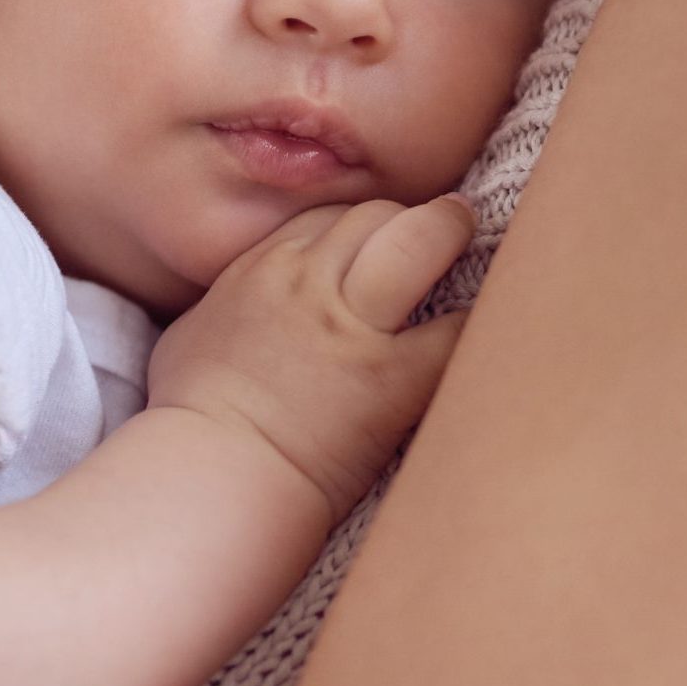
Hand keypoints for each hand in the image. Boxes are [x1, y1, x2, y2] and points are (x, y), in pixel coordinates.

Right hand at [146, 196, 476, 519]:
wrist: (213, 470)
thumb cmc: (191, 414)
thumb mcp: (191, 334)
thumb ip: (225, 303)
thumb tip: (234, 306)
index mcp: (263, 269)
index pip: (326, 216)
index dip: (359, 226)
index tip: (378, 242)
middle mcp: (310, 281)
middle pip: (376, 215)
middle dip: (409, 220)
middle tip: (441, 229)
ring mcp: (353, 325)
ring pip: (419, 240)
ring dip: (450, 234)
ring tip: (470, 240)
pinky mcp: (393, 377)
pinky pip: (456, 329)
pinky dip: (477, 320)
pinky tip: (495, 320)